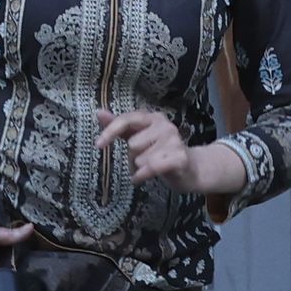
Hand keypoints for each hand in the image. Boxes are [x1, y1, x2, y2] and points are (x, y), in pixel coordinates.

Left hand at [93, 105, 242, 203]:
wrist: (192, 169)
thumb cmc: (161, 152)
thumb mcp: (139, 137)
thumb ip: (120, 126)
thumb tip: (99, 113)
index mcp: (153, 117)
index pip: (127, 119)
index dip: (110, 131)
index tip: (98, 145)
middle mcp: (165, 125)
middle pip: (132, 144)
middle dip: (133, 158)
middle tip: (143, 161)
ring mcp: (174, 141)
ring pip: (140, 159)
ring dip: (140, 169)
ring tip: (150, 168)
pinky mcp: (180, 158)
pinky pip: (151, 168)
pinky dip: (142, 176)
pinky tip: (143, 178)